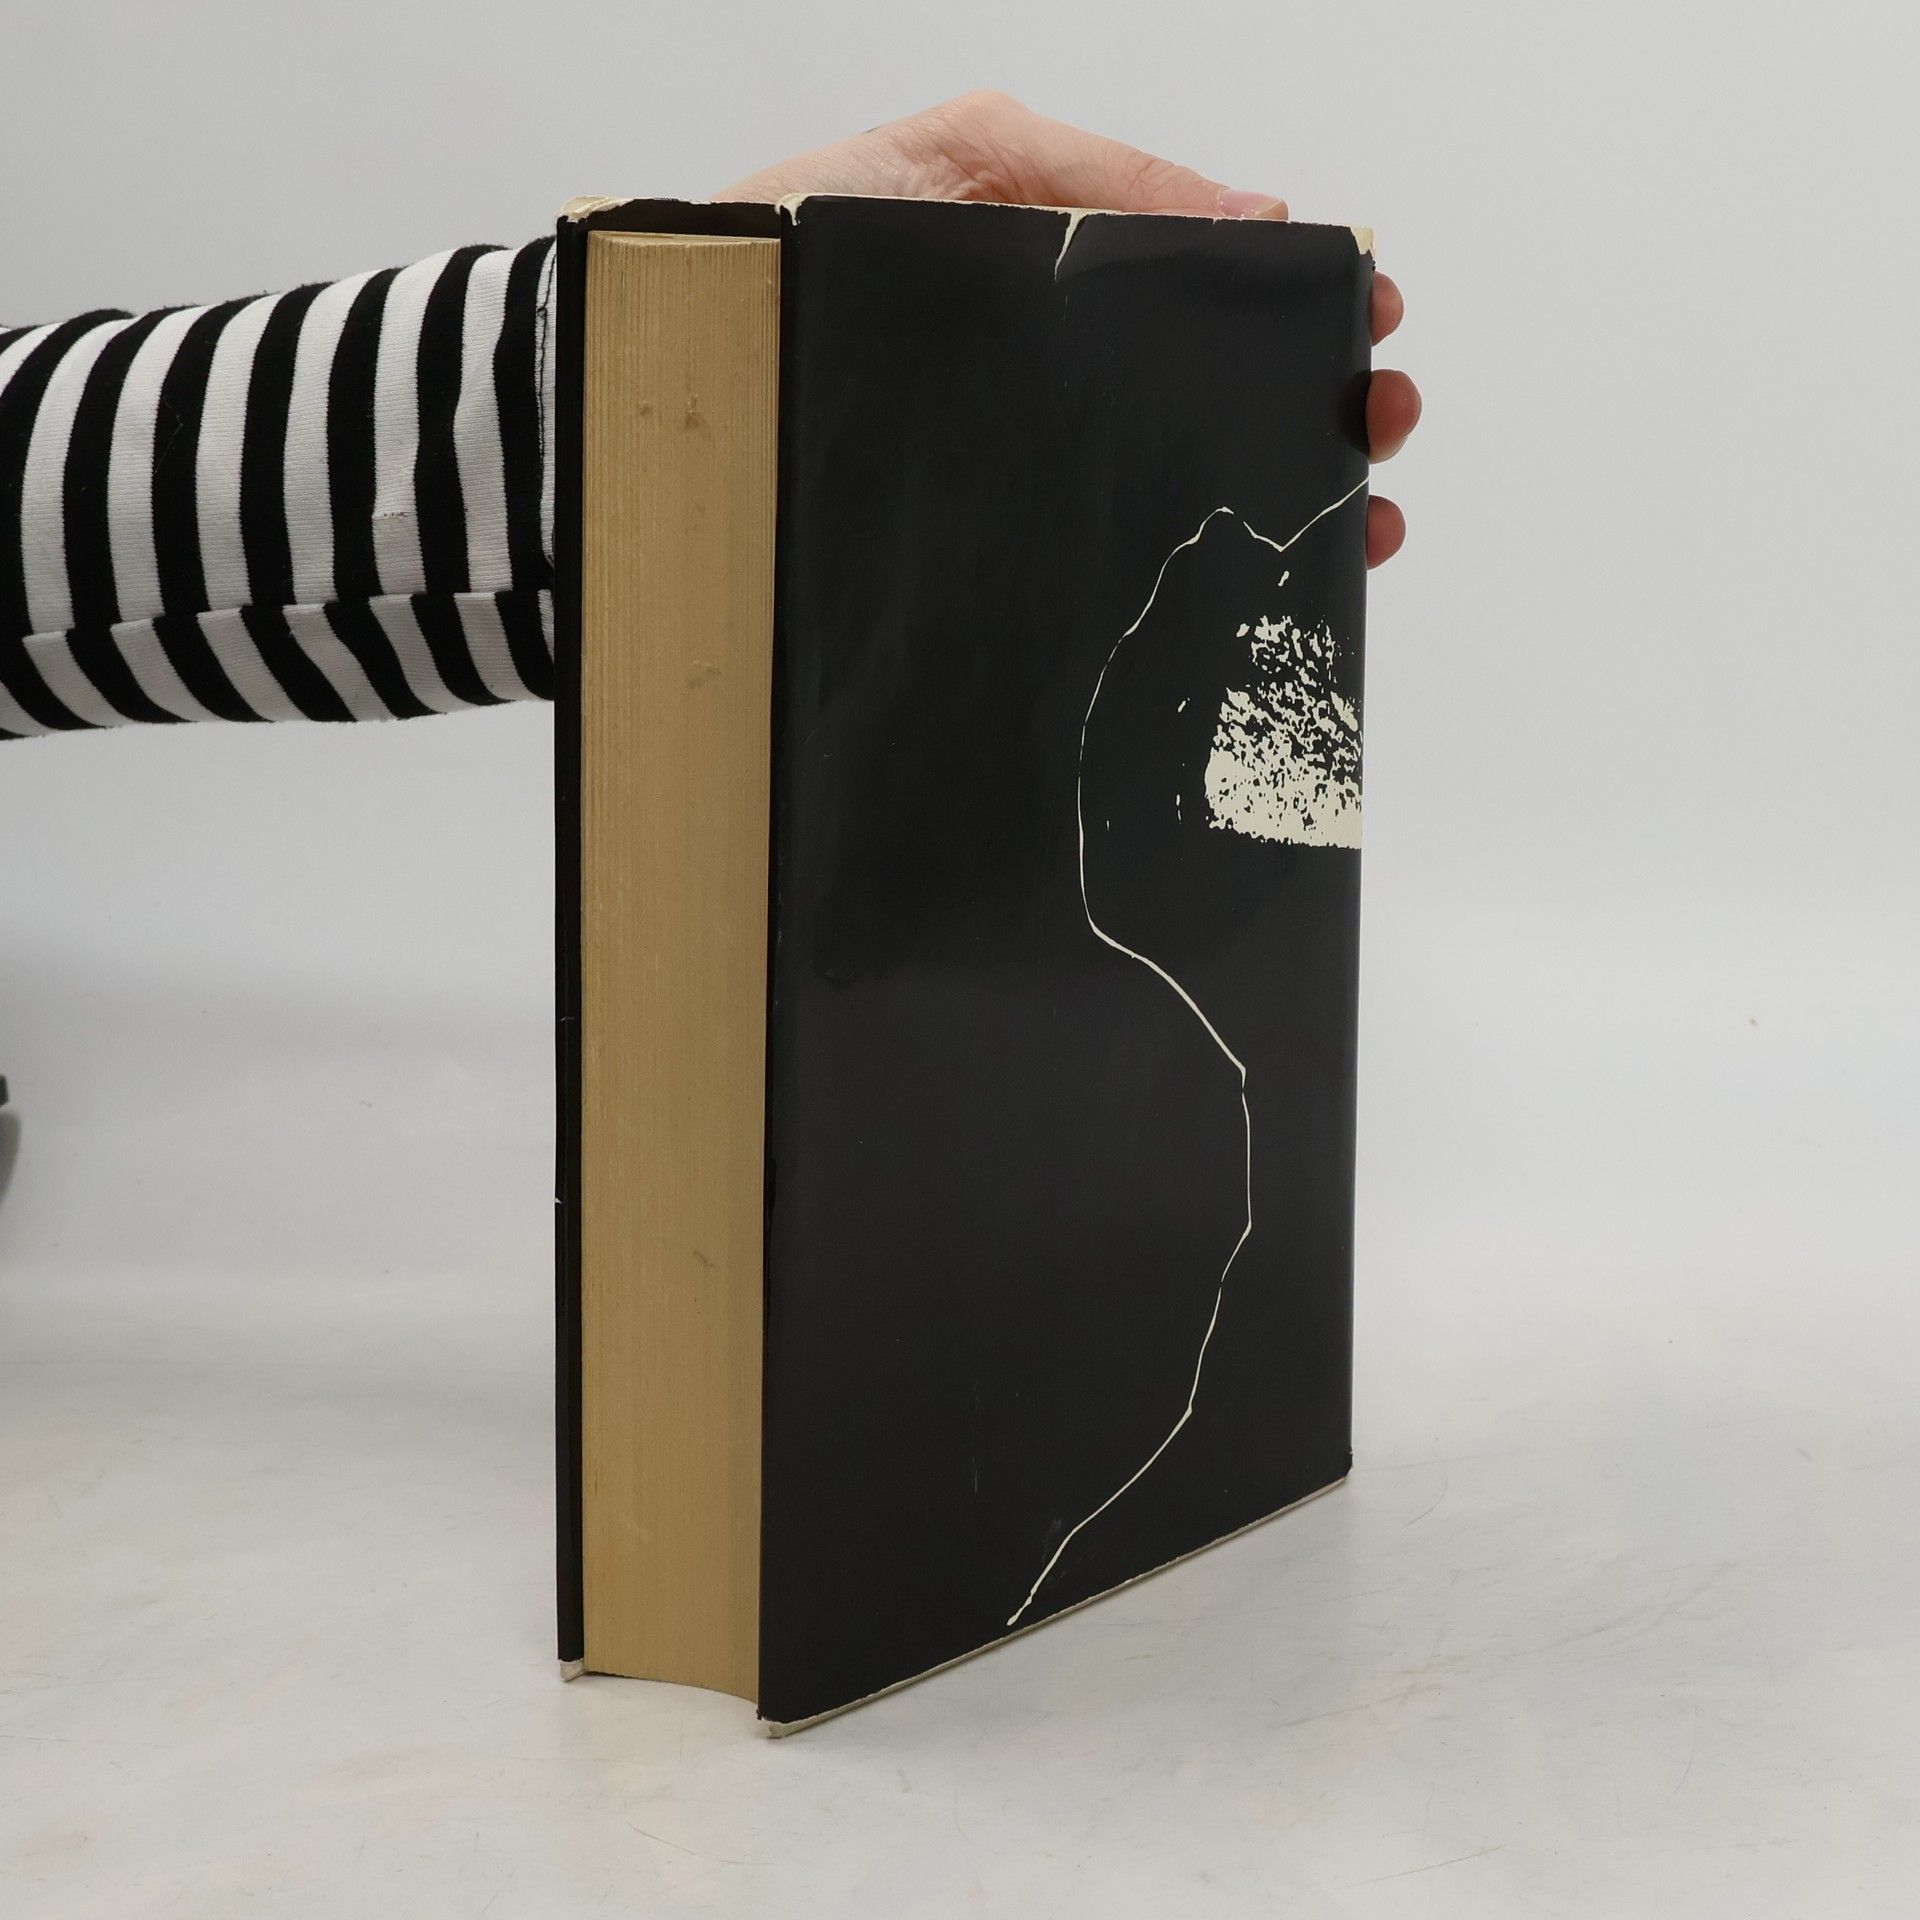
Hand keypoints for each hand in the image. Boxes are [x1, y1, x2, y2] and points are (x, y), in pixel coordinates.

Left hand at [723, 92, 1418, 566]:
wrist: (684, 365)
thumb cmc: (804, 244)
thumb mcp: (962, 158)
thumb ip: (1105, 181)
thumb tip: (1262, 214)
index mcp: (1073, 296)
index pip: (1217, 306)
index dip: (1303, 314)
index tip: (1372, 324)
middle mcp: (1066, 398)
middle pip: (1222, 409)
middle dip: (1322, 415)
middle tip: (1382, 425)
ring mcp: (1034, 484)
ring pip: (1181, 506)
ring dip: (1282, 517)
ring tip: (1355, 532)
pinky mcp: (994, 562)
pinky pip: (1102, 580)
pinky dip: (1185, 606)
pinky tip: (1249, 614)